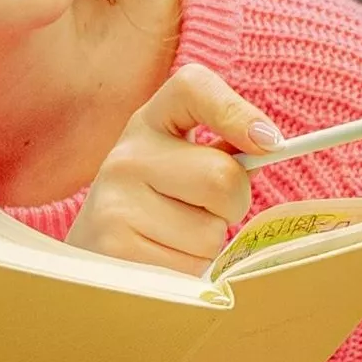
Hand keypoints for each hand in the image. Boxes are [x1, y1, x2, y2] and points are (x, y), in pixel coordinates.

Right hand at [74, 63, 277, 273]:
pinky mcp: (116, 251)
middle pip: (223, 178)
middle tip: (205, 212)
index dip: (237, 112)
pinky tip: (160, 262)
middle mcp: (126, 156)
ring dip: (206, 246)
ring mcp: (115, 203)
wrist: (90, 258)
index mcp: (149, 123)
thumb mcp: (180, 165)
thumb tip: (271, 146)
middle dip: (232, 206)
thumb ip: (225, 153)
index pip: (193, 88)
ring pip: (211, 234)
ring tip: (172, 240)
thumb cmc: (153, 208)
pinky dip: (188, 273)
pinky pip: (190, 268)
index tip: (269, 143)